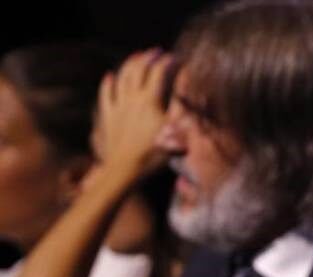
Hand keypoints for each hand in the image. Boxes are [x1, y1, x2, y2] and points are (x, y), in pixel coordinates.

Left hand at [95, 49, 171, 178]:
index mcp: (150, 100)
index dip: (169, 62)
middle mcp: (132, 98)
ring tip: (138, 57)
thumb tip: (188, 89)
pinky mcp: (108, 116)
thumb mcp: (175, 130)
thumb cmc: (154, 153)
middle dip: (149, 57)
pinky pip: (106, 94)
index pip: (160, 73)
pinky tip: (110, 76)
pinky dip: (108, 83)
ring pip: (122, 77)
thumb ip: (182, 106)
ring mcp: (118, 106)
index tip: (177, 59)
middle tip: (157, 52)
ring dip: (131, 64)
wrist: (125, 169)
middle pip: (139, 69)